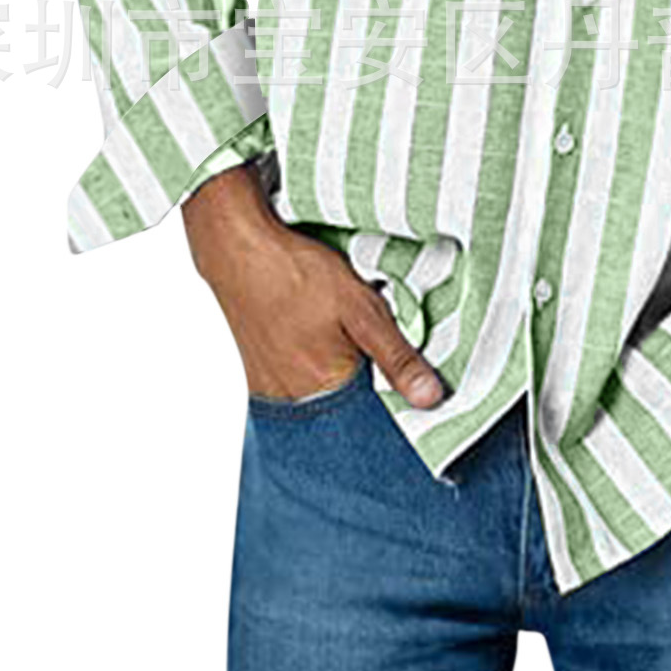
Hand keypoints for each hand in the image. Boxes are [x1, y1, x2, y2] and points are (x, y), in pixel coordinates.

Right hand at [181, 164, 444, 408]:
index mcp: (329, 389)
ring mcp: (271, 395)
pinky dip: (309, 377)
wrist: (238, 252)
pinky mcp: (256, 382)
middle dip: (365, 388)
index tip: (406, 380)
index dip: (394, 396)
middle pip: (347, 412)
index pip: (376, 417)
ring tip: (332, 341)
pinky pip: (295, 393)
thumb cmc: (299, 275)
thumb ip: (398, 358)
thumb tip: (431, 399)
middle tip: (361, 346)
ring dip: (336, 382)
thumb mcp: (362, 309)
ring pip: (320, 402)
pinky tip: (312, 346)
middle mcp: (296, 403)